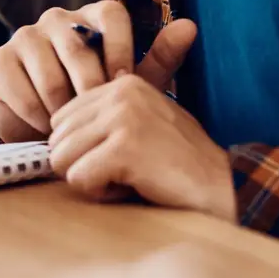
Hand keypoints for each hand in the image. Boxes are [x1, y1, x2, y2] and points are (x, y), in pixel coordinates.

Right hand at [0, 0, 196, 141]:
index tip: (123, 82)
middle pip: (77, 44)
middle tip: (98, 116)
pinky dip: (36, 114)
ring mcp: (25, 36)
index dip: (120, 47)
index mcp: (92, 17)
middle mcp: (57, 19)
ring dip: (62, 106)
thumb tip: (190, 25)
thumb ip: (161, 58)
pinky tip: (47, 129)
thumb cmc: (99, 103)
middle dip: (90, 86)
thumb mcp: (132, 85)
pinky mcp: (0, 60)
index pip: (110, 12)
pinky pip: (20, 87)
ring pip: (47, 69)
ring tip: (74, 128)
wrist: (54, 131)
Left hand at [48, 76, 236, 219]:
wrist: (224, 187)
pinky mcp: (124, 147)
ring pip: (62, 159)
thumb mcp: (144, 124)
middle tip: (127, 172)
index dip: (83, 149)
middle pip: (57, 140)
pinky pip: (79, 178)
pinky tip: (134, 187)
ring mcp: (123, 118)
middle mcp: (120, 92)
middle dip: (84, 166)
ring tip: (131, 178)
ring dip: (92, 181)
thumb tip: (54, 132)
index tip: (120, 157)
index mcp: (123, 83)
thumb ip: (105, 119)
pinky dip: (102, 194)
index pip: (61, 120)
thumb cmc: (179, 164)